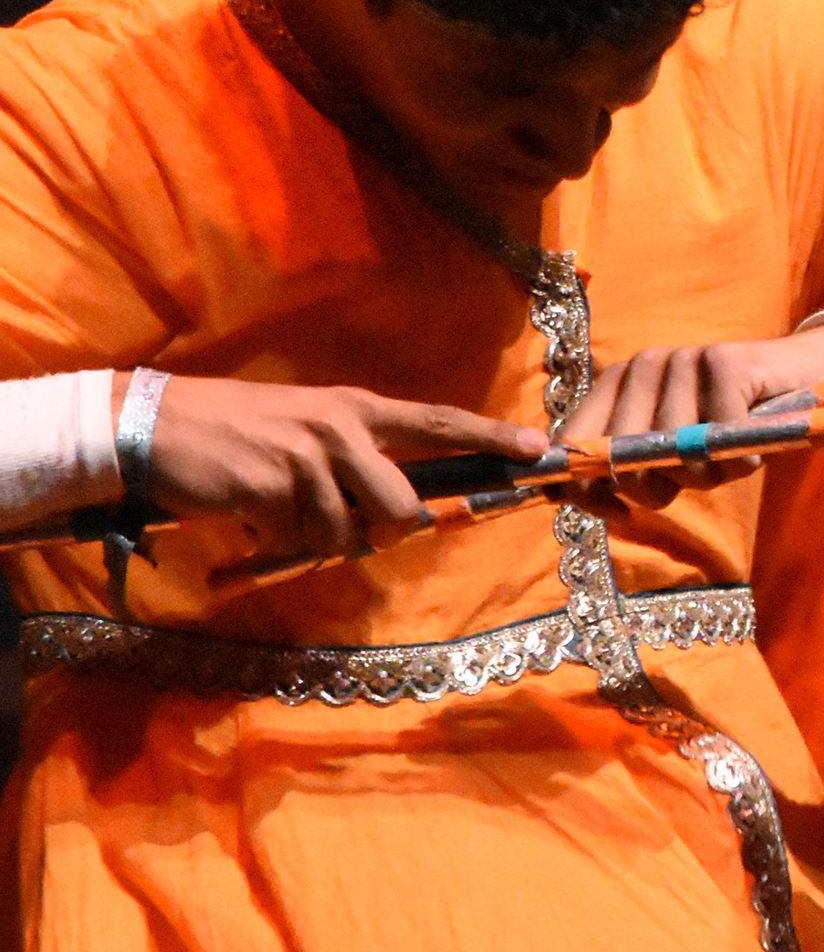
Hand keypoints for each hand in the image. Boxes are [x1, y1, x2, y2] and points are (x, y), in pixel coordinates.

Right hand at [140, 376, 544, 562]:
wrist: (157, 423)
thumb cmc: (237, 427)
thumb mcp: (307, 425)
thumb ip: (356, 459)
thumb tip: (397, 515)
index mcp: (356, 409)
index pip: (439, 422)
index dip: (490, 436)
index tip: (539, 448)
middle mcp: (341, 430)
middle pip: (402, 508)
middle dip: (379, 529)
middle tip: (336, 519)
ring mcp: (307, 460)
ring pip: (345, 535)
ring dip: (313, 537)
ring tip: (275, 506)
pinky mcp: (270, 490)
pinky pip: (297, 541)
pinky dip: (274, 540)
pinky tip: (248, 510)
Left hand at [566, 322, 823, 512]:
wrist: (807, 372)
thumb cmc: (733, 421)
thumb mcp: (673, 449)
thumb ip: (627, 466)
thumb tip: (563, 496)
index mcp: (617, 383)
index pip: (573, 441)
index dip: (582, 486)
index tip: (615, 512)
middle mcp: (643, 364)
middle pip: (623, 457)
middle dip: (657, 488)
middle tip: (693, 481)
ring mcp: (683, 359)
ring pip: (675, 452)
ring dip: (709, 474)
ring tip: (730, 457)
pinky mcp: (725, 362)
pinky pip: (720, 440)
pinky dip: (741, 459)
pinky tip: (754, 445)